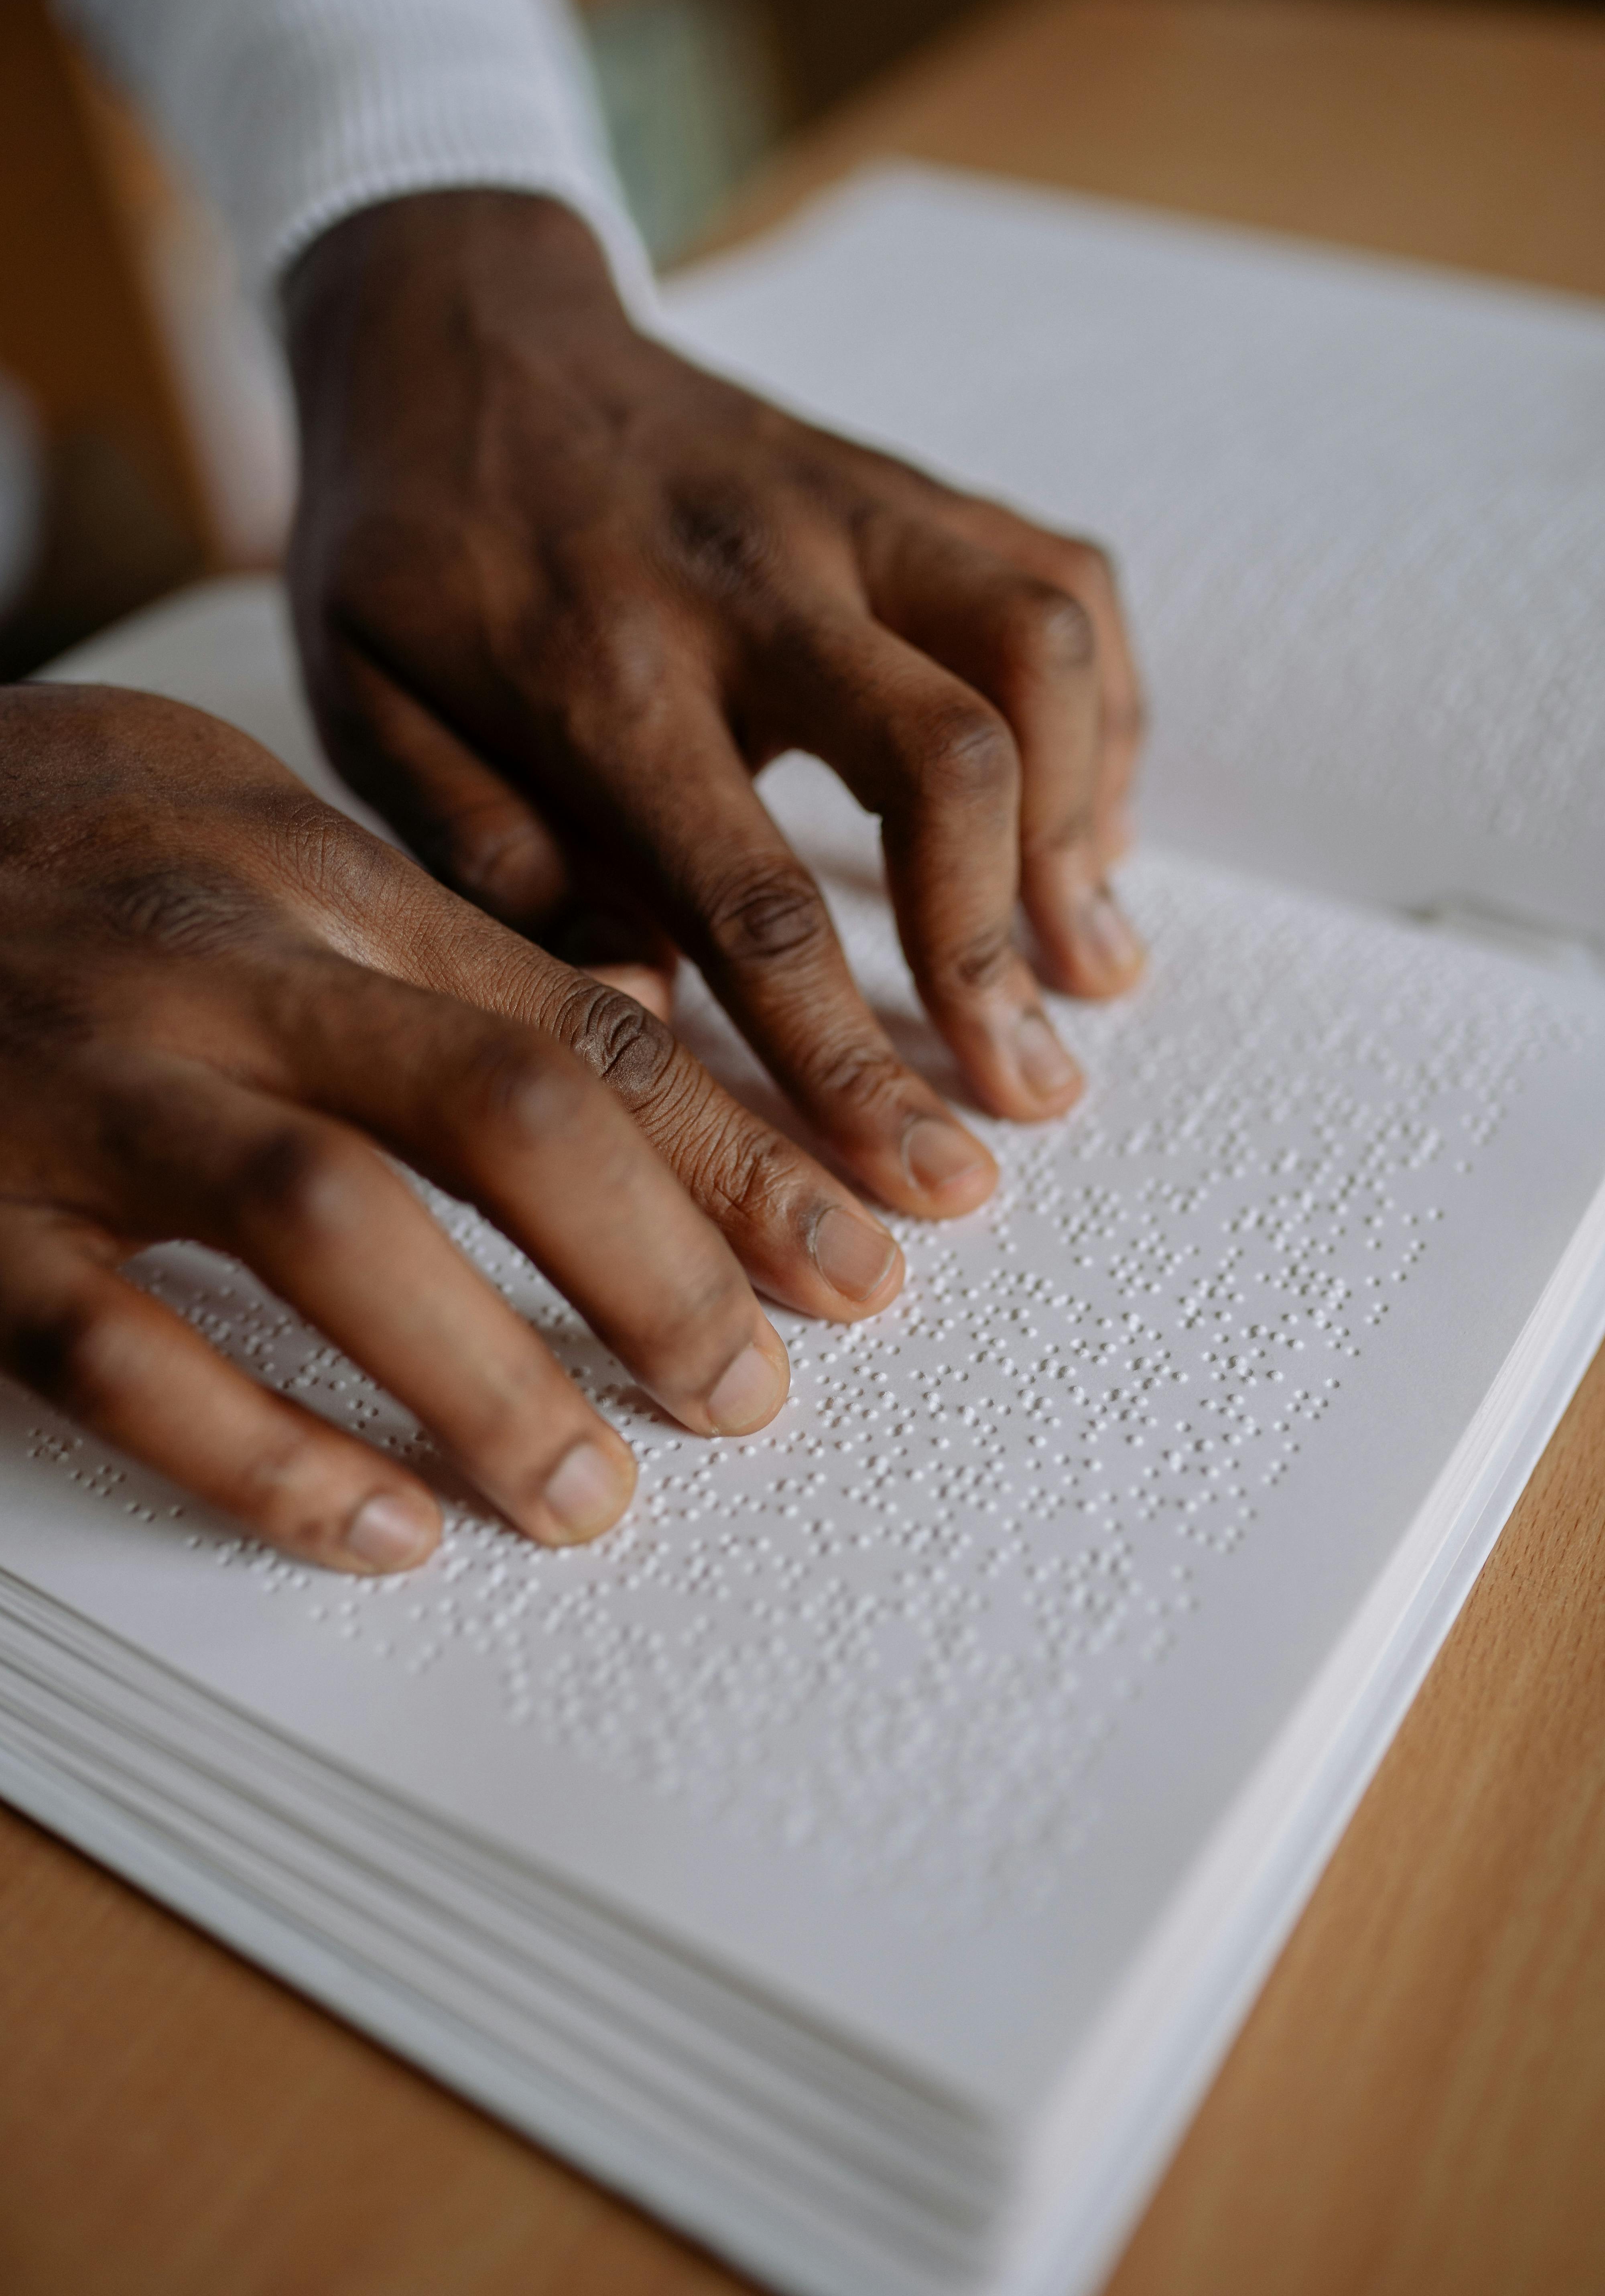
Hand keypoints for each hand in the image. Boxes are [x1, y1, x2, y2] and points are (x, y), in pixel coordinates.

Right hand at [0, 685, 905, 1572]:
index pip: (574, 1017)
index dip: (737, 1151)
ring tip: (595, 1495)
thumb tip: (625, 1044)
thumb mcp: (227, 829)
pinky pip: (119, 1349)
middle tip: (755, 1392)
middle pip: (497, 1108)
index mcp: (296, 871)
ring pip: (329, 1226)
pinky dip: (260, 1453)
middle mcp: (208, 969)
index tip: (865, 1252)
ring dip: (487, 1379)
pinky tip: (380, 1531)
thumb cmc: (24, 847)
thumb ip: (411, 938)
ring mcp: (75, 1091)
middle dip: (660, 1263)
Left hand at [286, 190, 1144, 1220]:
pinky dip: (1106, 716)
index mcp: (598, 669)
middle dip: (997, 951)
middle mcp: (748, 579)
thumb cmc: (407, 544)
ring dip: (1086, 827)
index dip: (847, 1055)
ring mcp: (845, 506)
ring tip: (1090, 967)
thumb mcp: (371, 707)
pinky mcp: (902, 478)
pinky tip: (1088, 825)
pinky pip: (1060, 582)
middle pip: (945, 760)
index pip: (753, 898)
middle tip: (1027, 1089)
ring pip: (1039, 648)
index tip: (913, 1172)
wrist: (453, 320)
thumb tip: (637, 1012)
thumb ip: (492, 860)